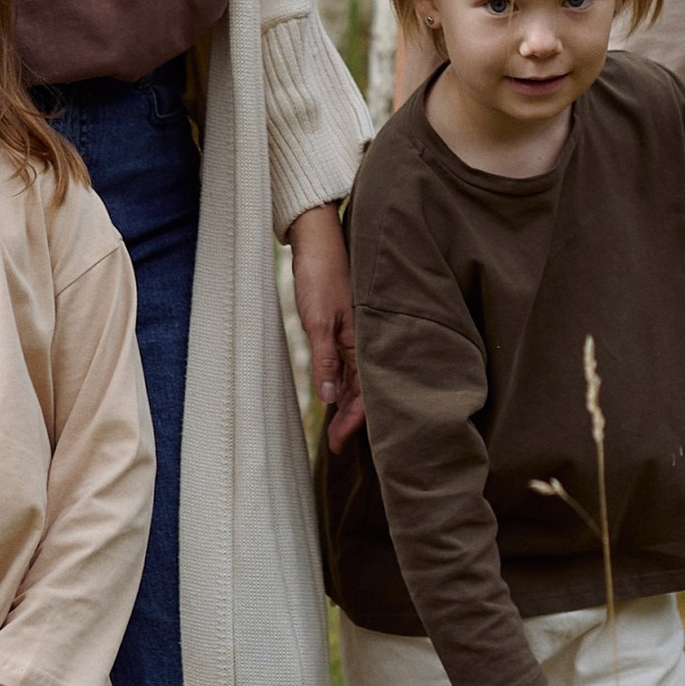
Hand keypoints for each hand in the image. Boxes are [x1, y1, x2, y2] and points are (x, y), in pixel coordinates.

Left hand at [289, 203, 364, 448]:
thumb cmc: (319, 275)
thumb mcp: (318, 321)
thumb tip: (330, 399)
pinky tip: (337, 393)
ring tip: (336, 428)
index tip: (337, 443)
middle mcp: (367, 338)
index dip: (353, 421)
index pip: (366, 391)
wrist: (317, 240)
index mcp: (365, 339)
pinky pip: (352, 362)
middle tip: (335, 445)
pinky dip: (345, 382)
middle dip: (352, 419)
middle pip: (366, 389)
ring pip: (360, 377)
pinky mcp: (348, 325)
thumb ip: (325, 360)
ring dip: (349, 403)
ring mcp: (359, 332)